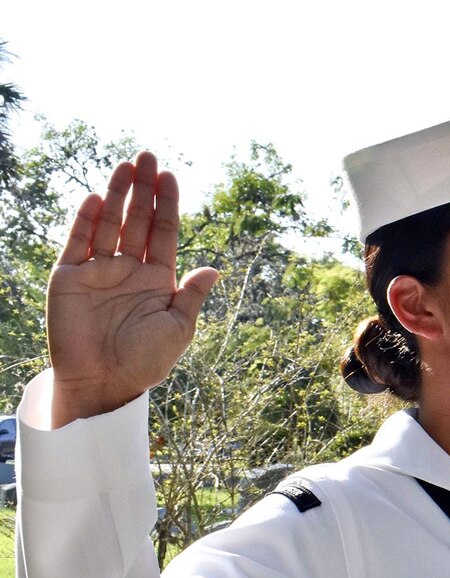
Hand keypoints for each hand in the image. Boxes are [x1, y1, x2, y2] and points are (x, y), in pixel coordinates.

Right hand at [46, 151, 218, 426]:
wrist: (104, 383)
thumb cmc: (145, 361)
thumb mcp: (177, 328)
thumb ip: (191, 296)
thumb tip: (215, 269)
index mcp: (158, 280)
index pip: (164, 234)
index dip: (167, 205)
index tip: (171, 177)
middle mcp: (128, 270)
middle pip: (137, 220)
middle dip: (143, 190)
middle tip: (148, 156)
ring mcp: (99, 271)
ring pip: (108, 224)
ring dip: (116, 194)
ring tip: (126, 166)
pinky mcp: (70, 278)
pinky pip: (78, 243)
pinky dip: (85, 221)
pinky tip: (94, 198)